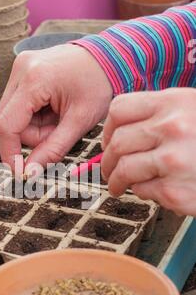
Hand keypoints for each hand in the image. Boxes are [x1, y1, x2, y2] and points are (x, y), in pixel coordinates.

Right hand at [0, 44, 112, 173]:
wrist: (110, 57)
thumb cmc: (99, 85)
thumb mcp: (80, 121)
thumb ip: (52, 149)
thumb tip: (29, 172)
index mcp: (34, 79)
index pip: (7, 125)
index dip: (10, 152)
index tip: (19, 172)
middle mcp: (21, 69)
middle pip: (8, 121)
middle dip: (32, 136)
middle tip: (59, 131)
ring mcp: (20, 67)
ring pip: (12, 115)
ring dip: (34, 126)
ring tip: (59, 117)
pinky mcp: (22, 70)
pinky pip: (18, 105)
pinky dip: (34, 115)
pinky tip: (53, 108)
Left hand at [101, 88, 195, 215]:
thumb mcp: (192, 110)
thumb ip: (159, 115)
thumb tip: (117, 134)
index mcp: (173, 102)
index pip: (119, 109)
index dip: (107, 129)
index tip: (109, 143)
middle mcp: (172, 128)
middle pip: (117, 143)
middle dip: (107, 161)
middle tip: (108, 171)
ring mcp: (172, 161)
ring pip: (124, 169)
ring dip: (115, 181)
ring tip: (118, 186)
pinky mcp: (175, 191)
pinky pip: (142, 190)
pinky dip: (142, 192)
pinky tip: (156, 190)